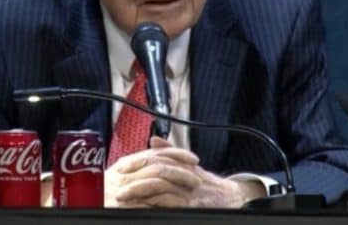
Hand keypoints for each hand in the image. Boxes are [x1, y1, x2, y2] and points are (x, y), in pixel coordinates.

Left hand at [112, 137, 265, 207]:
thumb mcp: (188, 166)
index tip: (119, 168)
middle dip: (134, 179)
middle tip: (117, 186)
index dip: (136, 162)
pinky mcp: (192, 204)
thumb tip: (153, 140)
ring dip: (141, 193)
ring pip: (161, 186)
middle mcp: (182, 174)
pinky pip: (171, 203)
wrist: (230, 197)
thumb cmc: (207, 184)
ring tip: (126, 199)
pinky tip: (144, 207)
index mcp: (178, 164)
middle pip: (155, 170)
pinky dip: (156, 205)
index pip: (154, 158)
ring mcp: (187, 189)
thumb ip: (170, 153)